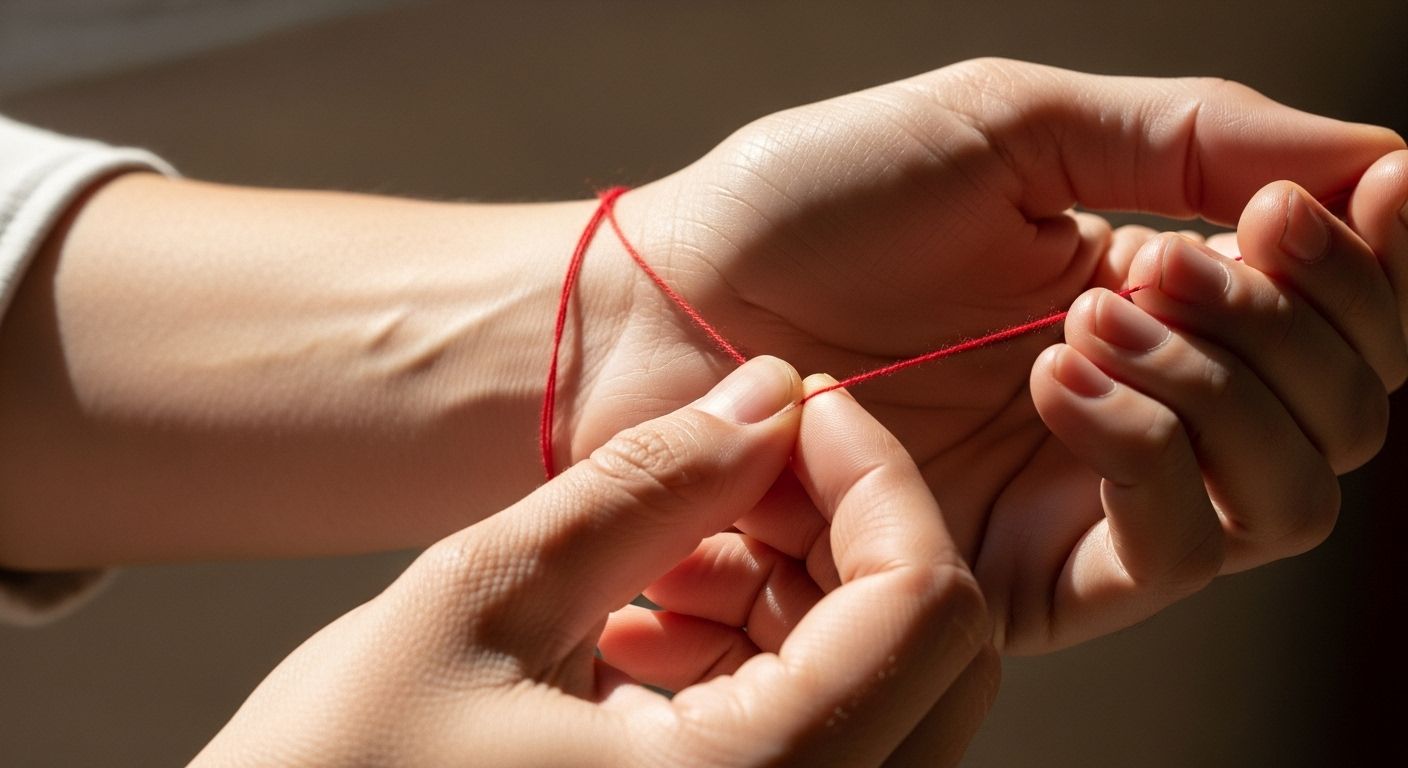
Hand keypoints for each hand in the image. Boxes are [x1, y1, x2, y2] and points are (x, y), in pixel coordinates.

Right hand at [193, 357, 996, 766]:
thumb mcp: (481, 598)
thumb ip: (648, 486)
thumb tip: (771, 393)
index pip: (926, 605)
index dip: (875, 475)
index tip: (795, 409)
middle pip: (940, 657)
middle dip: (852, 530)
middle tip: (740, 468)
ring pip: (894, 699)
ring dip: (809, 596)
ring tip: (665, 559)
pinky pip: (831, 748)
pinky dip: (776, 664)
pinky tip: (660, 627)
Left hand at [563, 59, 1407, 651]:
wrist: (671, 309)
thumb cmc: (813, 207)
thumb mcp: (1011, 129)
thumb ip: (1190, 139)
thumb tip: (1380, 157)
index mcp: (1143, 297)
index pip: (1336, 314)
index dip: (1376, 264)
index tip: (1354, 198)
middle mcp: (1135, 407)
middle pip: (1342, 414)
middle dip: (1300, 321)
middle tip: (1182, 253)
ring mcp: (1084, 500)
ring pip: (1286, 497)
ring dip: (1231, 385)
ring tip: (1105, 305)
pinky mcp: (1024, 576)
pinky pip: (1175, 552)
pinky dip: (1154, 449)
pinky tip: (1062, 373)